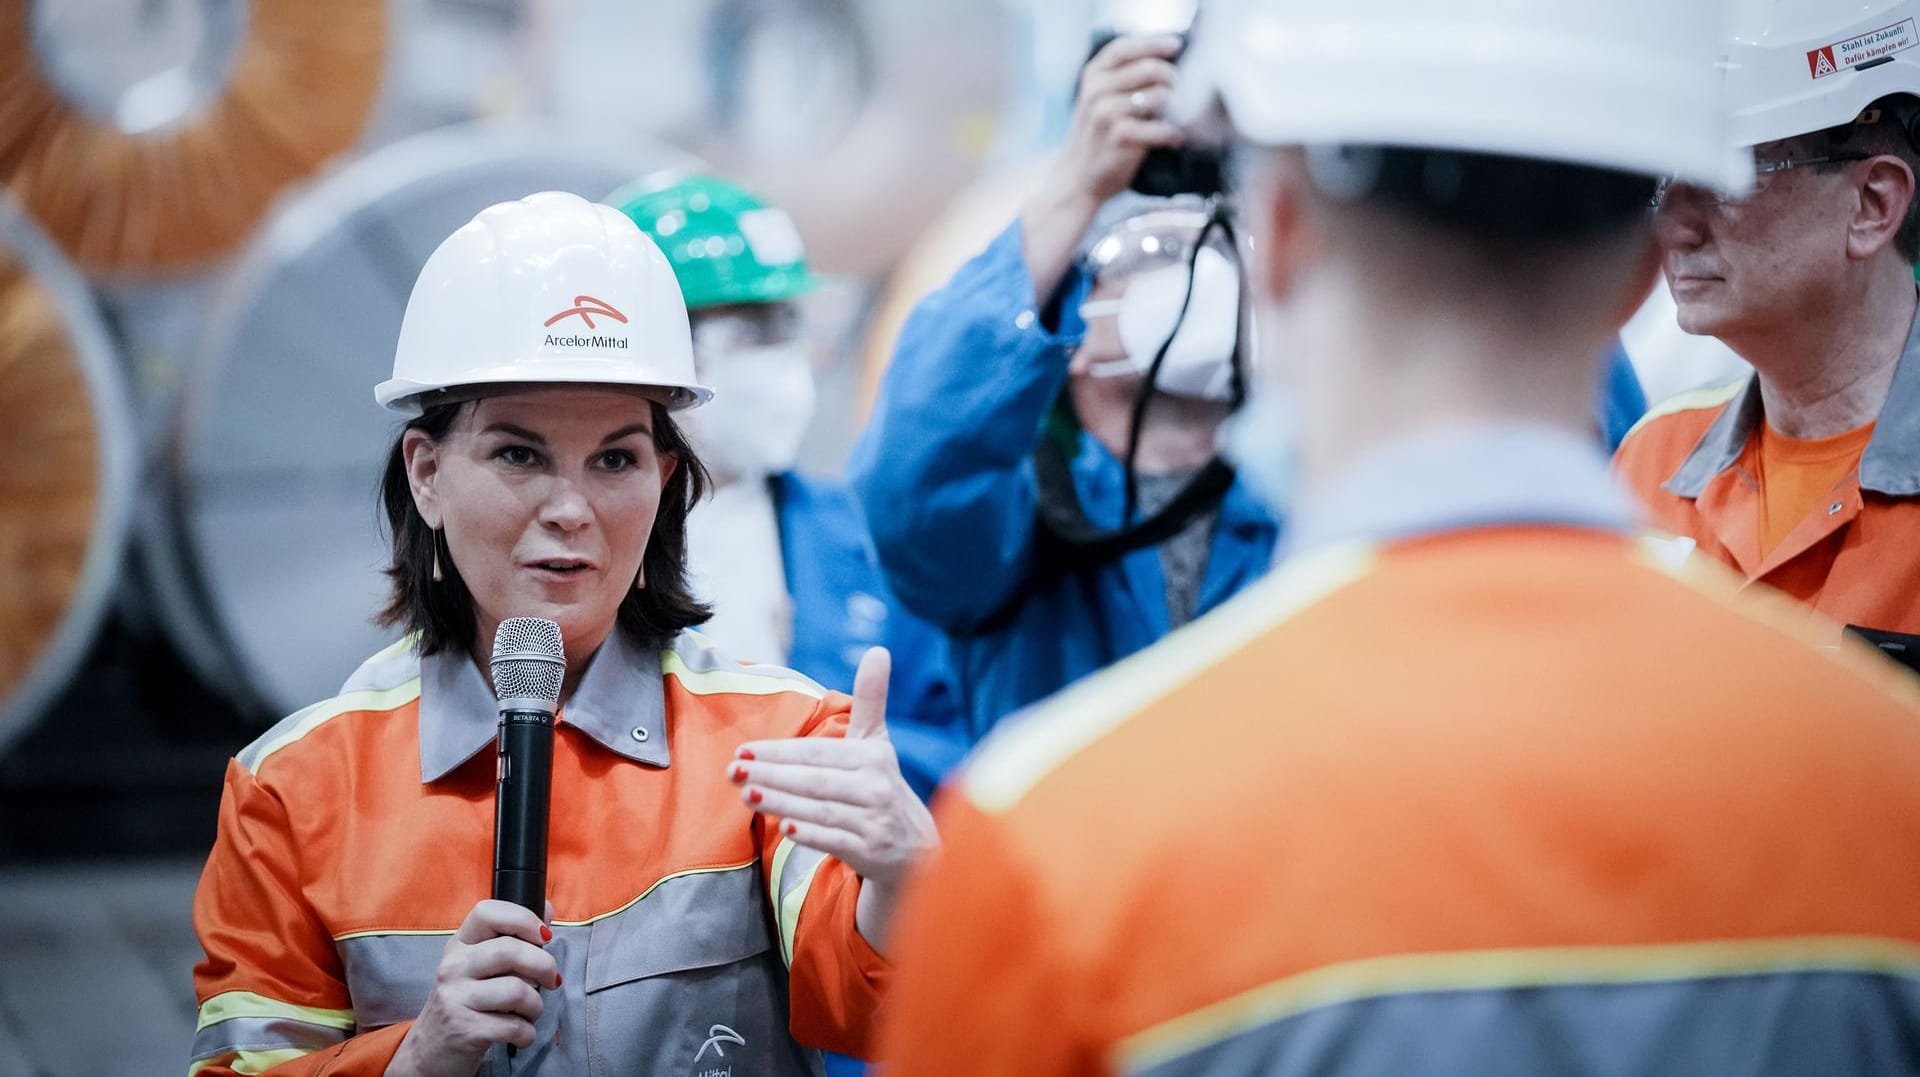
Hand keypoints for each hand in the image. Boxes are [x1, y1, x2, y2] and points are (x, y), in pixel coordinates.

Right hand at [385, 900, 557, 1076]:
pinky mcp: (464, 1029)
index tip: (543, 936)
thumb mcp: (479, 966)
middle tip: (552, 979)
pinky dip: (527, 1032)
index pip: (487, 912)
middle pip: (509, 950)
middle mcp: (453, 967)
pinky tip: (521, 1033)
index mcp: (460, 945)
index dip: (522, 918)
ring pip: (517, 990)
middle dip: (544, 965)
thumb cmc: (465, 1002)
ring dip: (536, 1004)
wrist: (429, 1051)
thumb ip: (511, 938)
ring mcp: (455, 998)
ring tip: (531, 1011)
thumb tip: (545, 909)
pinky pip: (513, 1026)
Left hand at [730, 648, 937, 889]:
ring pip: (820, 809)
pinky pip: (835, 841)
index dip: (780, 751)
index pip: (818, 752)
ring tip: (745, 794)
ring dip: (780, 802)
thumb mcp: (878, 742)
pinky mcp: (870, 851)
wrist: (914, 846)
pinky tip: (784, 829)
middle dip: (771, 775)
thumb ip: (871, 698)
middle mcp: (877, 786)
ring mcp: (875, 820)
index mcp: (873, 756)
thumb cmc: (880, 785)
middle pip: (815, 780)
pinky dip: (811, 835)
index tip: (744, 750)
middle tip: (732, 771)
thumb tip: (878, 650)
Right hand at [1020, 34, 1186, 299]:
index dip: (1154, 43)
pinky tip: (1172, 138)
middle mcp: (1097, 91)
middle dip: (1172, 78)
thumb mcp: (1098, 100)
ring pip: (1159, 96)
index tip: (1176, 46)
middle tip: (1179, 92)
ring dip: (1176, 106)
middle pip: (1149, 69)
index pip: (1125, 48)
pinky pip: (1161, 128)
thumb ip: (1121, 79)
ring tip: (1176, 117)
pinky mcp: (1121, 138)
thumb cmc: (1096, 138)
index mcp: (1092, 76)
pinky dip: (1172, 134)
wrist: (1076, 179)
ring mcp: (1107, 114)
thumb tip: (1164, 63)